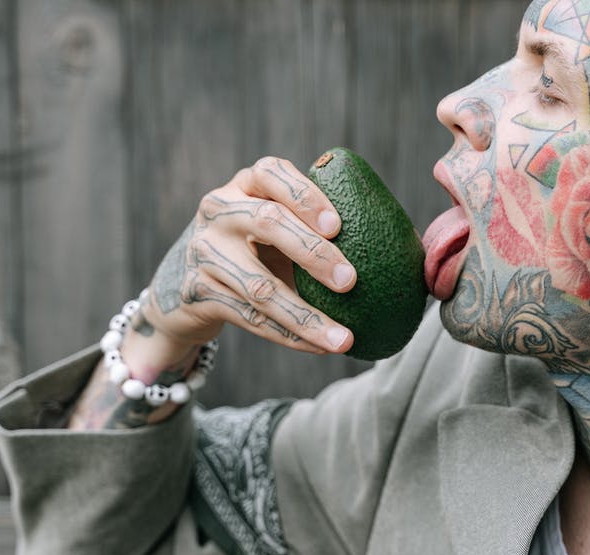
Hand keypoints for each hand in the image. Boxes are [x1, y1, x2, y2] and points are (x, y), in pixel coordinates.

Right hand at [141, 156, 356, 359]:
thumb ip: (320, 227)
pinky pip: (250, 318)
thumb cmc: (252, 250)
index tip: (339, 226)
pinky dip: (290, 335)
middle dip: (314, 252)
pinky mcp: (197, 292)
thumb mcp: (273, 227)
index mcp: (243, 185)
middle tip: (351, 281)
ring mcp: (205, 251)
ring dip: (306, 315)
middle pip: (267, 222)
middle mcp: (219, 210)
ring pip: (259, 286)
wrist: (182, 286)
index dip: (305, 195)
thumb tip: (407, 242)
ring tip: (344, 338)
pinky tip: (321, 346)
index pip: (271, 173)